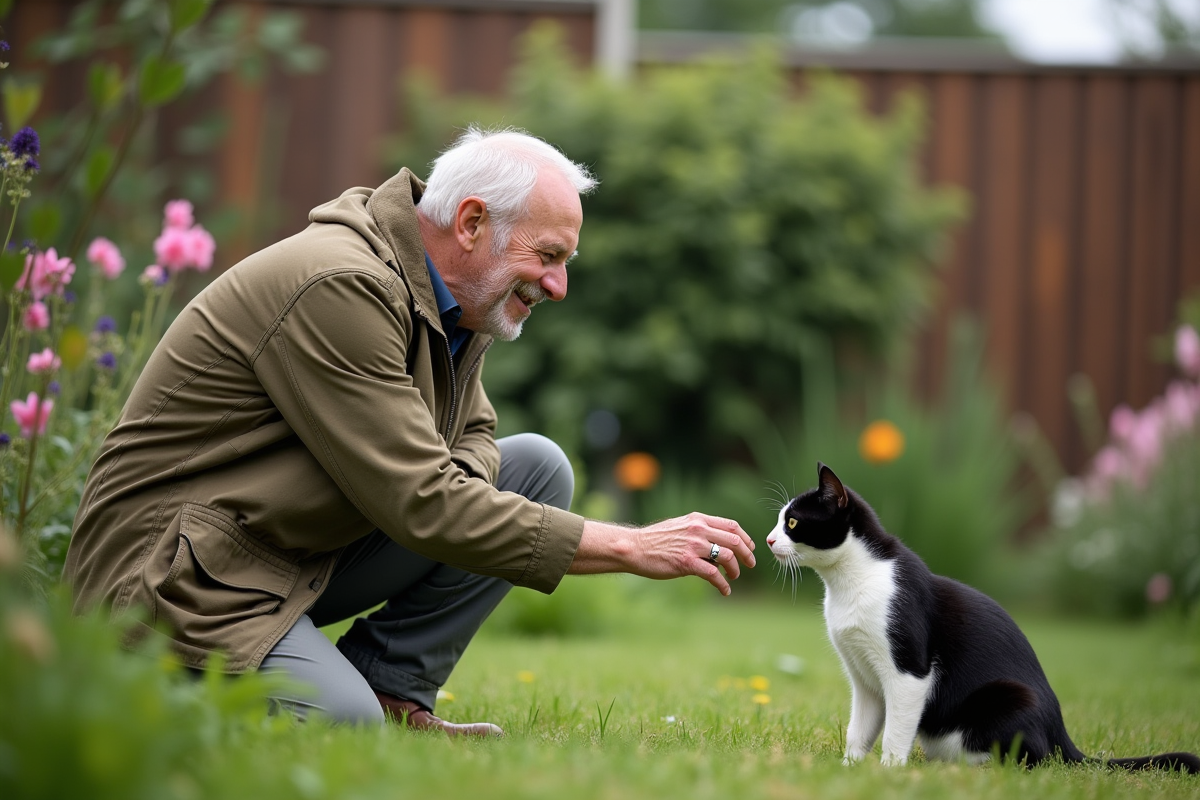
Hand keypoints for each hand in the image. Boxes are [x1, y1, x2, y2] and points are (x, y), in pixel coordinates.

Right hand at [569, 513, 755, 595]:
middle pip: (735, 540)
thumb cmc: (655, 540)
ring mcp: (693, 546)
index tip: (750, 548)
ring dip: (735, 569)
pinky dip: (723, 584)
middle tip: (750, 565)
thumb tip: (717, 546)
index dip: (745, 538)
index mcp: (698, 519)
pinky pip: (714, 574)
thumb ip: (699, 531)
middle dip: (747, 554)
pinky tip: (724, 590)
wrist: (634, 547)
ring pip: (728, 556)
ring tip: (733, 577)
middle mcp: (698, 529)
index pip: (731, 526)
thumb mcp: (679, 527)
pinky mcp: (687, 562)